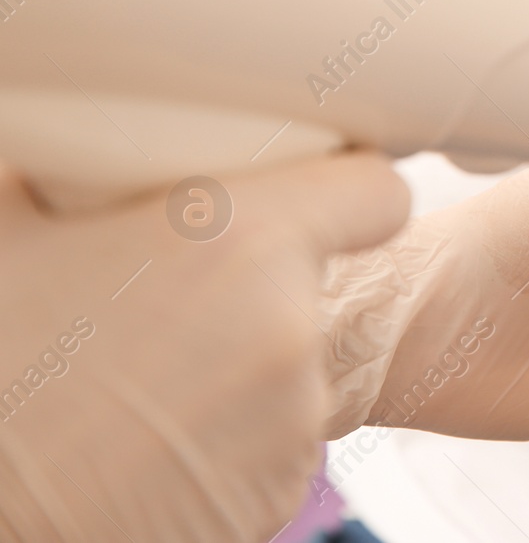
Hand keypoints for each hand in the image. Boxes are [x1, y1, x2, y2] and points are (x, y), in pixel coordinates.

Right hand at [0, 152, 409, 542]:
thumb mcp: (12, 229)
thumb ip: (71, 176)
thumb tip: (70, 144)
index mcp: (245, 240)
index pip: (378, 192)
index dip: (350, 193)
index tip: (320, 200)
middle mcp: (291, 330)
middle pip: (313, 291)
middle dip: (255, 294)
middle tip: (164, 308)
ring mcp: (290, 424)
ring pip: (289, 375)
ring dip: (238, 375)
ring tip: (138, 388)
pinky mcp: (276, 500)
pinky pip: (267, 449)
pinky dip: (225, 445)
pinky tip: (146, 446)